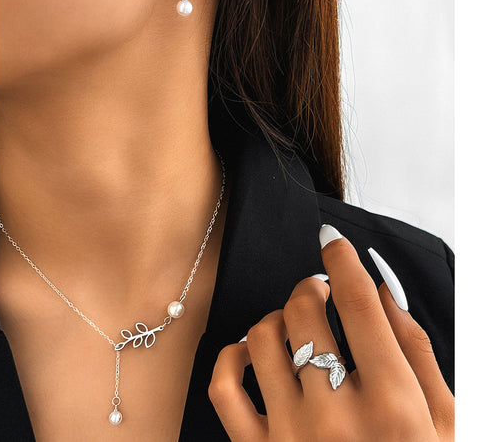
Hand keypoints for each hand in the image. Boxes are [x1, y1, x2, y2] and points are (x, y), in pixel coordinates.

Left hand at [208, 226, 454, 440]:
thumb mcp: (443, 420)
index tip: (333, 244)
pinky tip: (252, 352)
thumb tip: (382, 291)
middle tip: (319, 290)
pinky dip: (232, 356)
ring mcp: (290, 436)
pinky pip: (223, 386)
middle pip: (304, 311)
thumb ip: (416, 351)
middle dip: (311, 286)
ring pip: (262, 337)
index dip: (343, 262)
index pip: (360, 305)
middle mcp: (337, 418)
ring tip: (294, 325)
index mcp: (393, 407)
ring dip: (277, 317)